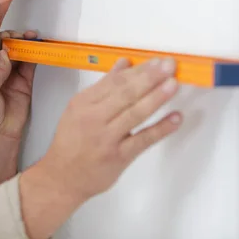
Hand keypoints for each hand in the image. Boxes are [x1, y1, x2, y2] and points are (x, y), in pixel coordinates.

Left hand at [0, 29, 37, 190]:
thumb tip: (5, 53)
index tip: (6, 37)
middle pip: (5, 47)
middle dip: (13, 39)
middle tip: (21, 36)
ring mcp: (10, 73)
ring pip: (18, 53)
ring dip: (25, 44)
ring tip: (32, 38)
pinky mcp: (24, 81)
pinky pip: (30, 64)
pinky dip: (34, 55)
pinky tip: (37, 47)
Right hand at [19, 57, 182, 238]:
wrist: (62, 176)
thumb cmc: (71, 141)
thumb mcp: (79, 109)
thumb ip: (103, 87)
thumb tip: (124, 64)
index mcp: (83, 102)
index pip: (114, 81)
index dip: (138, 70)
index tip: (156, 61)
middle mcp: (94, 118)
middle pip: (125, 94)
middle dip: (149, 77)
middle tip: (169, 66)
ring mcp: (106, 138)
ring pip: (135, 114)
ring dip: (156, 98)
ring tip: (173, 84)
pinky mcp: (118, 157)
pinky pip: (143, 140)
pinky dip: (161, 128)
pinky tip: (175, 118)